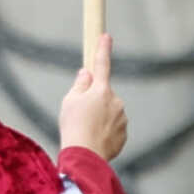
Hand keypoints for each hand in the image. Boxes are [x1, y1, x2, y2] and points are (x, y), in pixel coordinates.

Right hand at [57, 33, 128, 160]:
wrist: (85, 157)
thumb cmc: (74, 127)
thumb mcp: (69, 102)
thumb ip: (80, 85)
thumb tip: (87, 74)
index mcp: (101, 90)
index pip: (102, 64)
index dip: (103, 49)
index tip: (105, 36)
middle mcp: (116, 101)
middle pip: (103, 95)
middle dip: (94, 101)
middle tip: (80, 116)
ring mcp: (122, 118)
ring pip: (109, 113)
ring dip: (99, 118)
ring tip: (86, 132)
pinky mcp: (123, 134)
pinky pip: (113, 129)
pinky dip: (104, 132)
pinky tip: (94, 140)